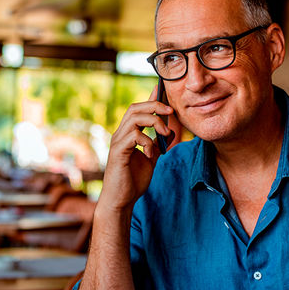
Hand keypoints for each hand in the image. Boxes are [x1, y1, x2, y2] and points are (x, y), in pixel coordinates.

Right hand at [98, 87, 176, 211]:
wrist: (121, 201)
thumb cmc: (133, 181)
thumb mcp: (151, 158)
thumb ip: (157, 144)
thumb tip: (169, 131)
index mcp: (128, 134)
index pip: (138, 109)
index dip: (150, 98)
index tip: (162, 89)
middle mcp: (120, 134)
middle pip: (134, 108)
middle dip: (154, 105)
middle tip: (171, 111)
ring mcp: (118, 142)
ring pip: (134, 118)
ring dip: (154, 122)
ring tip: (164, 134)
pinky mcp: (118, 152)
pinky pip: (134, 136)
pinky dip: (147, 142)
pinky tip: (151, 154)